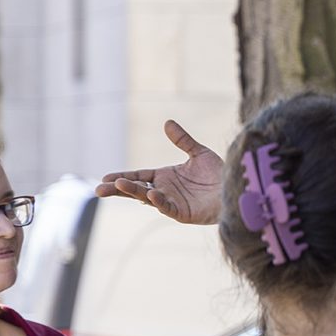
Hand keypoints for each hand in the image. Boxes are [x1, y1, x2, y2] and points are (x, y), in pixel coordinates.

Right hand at [94, 119, 224, 224]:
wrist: (236, 188)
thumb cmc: (218, 174)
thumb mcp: (198, 153)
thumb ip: (182, 140)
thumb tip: (167, 122)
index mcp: (165, 177)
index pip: (139, 176)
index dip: (123, 177)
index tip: (106, 177)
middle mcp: (165, 190)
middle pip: (136, 190)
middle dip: (118, 189)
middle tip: (99, 189)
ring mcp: (172, 202)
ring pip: (148, 198)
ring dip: (134, 192)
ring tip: (119, 185)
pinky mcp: (183, 213)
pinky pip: (167, 207)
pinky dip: (158, 201)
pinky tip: (150, 194)